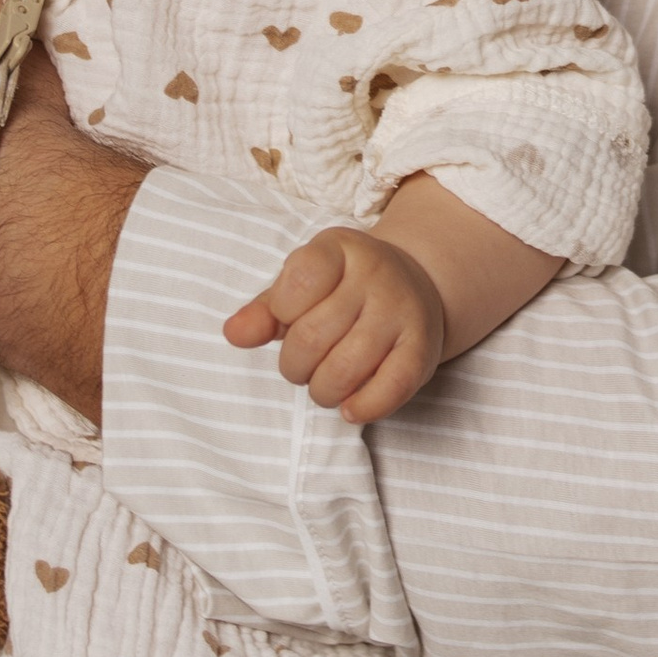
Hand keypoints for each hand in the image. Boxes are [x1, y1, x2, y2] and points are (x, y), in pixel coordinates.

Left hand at [224, 226, 446, 425]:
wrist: (416, 286)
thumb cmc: (342, 290)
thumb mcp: (301, 285)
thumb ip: (265, 310)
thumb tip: (235, 333)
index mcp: (339, 249)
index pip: (298, 282)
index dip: (282, 312)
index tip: (290, 317)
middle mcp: (375, 275)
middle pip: (312, 337)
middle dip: (294, 365)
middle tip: (302, 365)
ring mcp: (402, 311)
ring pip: (344, 370)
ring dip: (322, 391)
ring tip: (324, 385)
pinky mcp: (423, 349)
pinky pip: (389, 389)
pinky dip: (362, 407)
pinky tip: (350, 407)